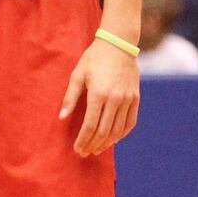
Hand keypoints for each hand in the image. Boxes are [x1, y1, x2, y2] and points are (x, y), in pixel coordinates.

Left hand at [59, 39, 139, 155]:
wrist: (118, 44)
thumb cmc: (94, 58)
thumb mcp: (78, 75)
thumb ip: (70, 97)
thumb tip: (62, 117)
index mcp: (98, 93)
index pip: (90, 125)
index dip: (83, 139)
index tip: (77, 148)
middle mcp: (115, 99)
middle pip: (104, 131)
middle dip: (93, 144)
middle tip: (85, 152)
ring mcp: (127, 99)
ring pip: (118, 129)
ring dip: (107, 143)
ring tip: (97, 149)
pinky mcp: (135, 98)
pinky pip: (130, 122)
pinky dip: (122, 134)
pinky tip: (113, 139)